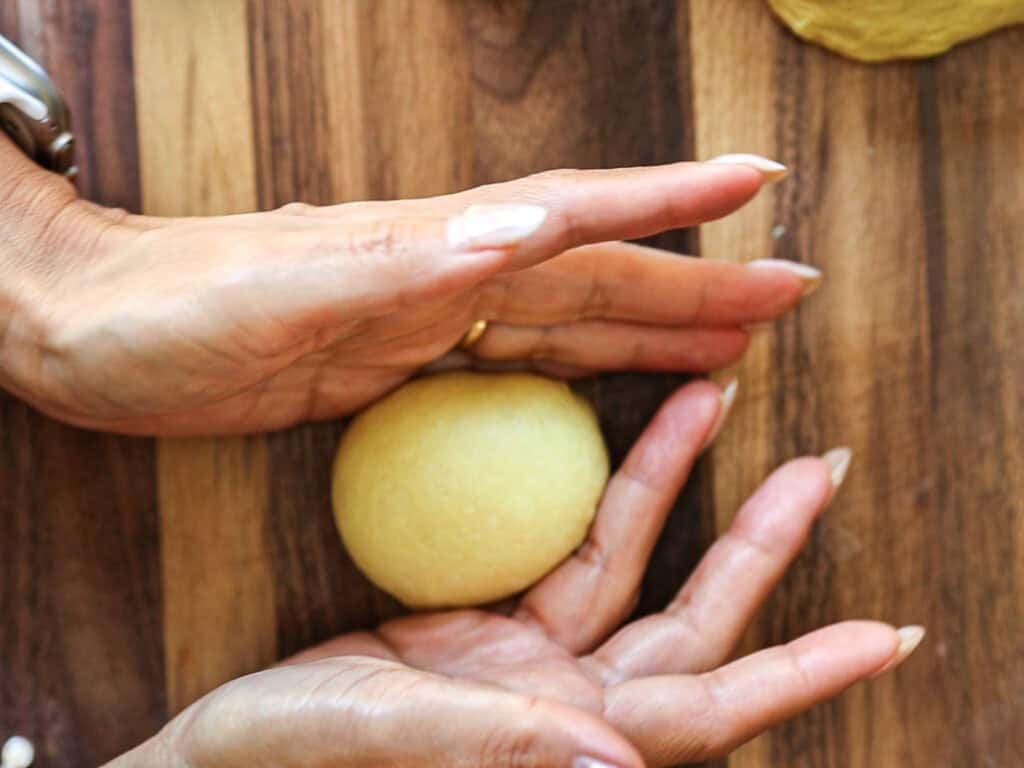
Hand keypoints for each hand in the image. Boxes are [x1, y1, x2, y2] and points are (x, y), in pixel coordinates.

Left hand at [0, 137, 817, 434]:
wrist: (85, 329)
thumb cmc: (168, 307)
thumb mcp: (284, 288)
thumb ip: (407, 262)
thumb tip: (524, 226)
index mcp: (431, 247)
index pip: (575, 217)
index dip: (669, 203)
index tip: (757, 185)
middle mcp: (444, 275)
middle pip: (595, 275)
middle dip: (694, 283)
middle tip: (785, 295)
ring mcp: (423, 320)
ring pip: (564, 322)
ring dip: (649, 330)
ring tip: (725, 345)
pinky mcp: (392, 363)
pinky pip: (508, 369)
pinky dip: (569, 375)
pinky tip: (599, 387)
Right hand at [110, 382, 921, 766]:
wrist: (224, 743)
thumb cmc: (289, 758)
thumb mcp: (392, 736)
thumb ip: (510, 746)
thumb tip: (623, 763)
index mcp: (564, 744)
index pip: (706, 711)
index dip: (799, 675)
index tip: (885, 634)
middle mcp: (566, 705)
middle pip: (692, 622)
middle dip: (760, 546)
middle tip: (821, 467)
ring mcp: (530, 661)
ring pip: (631, 565)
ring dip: (677, 487)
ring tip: (718, 400)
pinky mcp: (489, 625)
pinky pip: (565, 547)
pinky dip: (600, 492)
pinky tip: (626, 434)